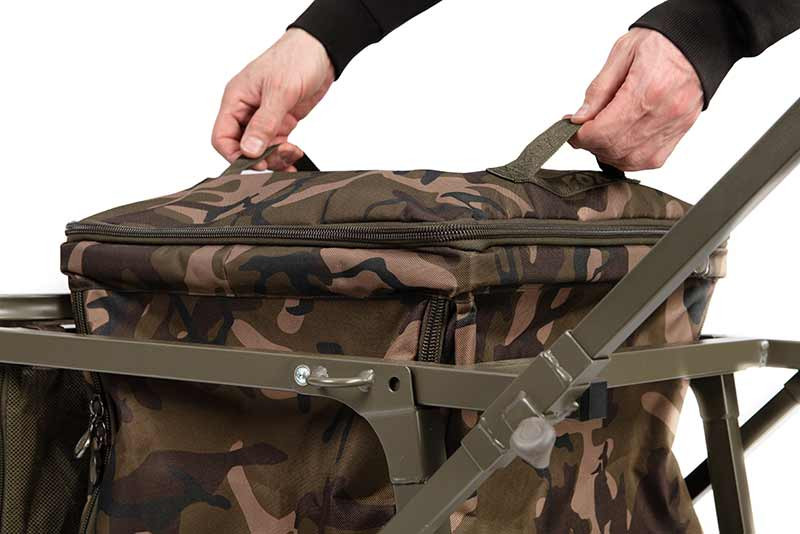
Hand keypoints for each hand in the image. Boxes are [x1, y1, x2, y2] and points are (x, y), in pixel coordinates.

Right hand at [212, 28, 333, 170]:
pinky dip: (283, 154)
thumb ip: (264, 123)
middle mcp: (246, 109)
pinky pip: (275, 145)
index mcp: (236, 99)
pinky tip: (294, 155)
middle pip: (241, 147)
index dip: (235, 154)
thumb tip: (249, 149)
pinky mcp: (280, 121)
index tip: (256, 163)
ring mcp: (263, 117)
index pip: (222, 137)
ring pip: (260, 150)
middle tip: (279, 159)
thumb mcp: (279, 91)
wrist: (321, 51)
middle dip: (259, 158)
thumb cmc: (296, 58)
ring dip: (274, 159)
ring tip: (291, 155)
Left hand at [569, 28, 702, 170]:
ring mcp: (673, 127)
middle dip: (590, 144)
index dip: (580, 135)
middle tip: (583, 130)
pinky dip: (628, 158)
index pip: (603, 131)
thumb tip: (580, 118)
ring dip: (607, 153)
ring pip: (630, 160)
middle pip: (614, 148)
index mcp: (647, 90)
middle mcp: (663, 113)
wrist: (701, 41)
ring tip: (601, 134)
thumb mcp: (623, 52)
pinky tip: (620, 142)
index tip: (571, 129)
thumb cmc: (664, 42)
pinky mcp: (679, 133)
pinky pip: (649, 161)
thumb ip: (599, 89)